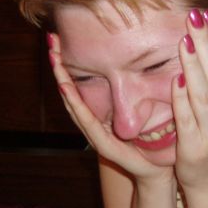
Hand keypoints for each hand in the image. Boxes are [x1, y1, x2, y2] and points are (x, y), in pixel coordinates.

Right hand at [48, 33, 173, 183]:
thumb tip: (133, 59)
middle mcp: (92, 123)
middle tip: (51, 41)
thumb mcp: (139, 108)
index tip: (60, 39)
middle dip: (59, 66)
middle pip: (69, 91)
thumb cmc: (149, 139)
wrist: (156, 169)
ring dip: (62, 80)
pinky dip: (76, 104)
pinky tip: (67, 88)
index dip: (68, 63)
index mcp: (98, 114)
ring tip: (54, 59)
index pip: (78, 85)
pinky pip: (87, 121)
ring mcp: (95, 134)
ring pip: (73, 103)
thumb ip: (132, 89)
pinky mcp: (103, 145)